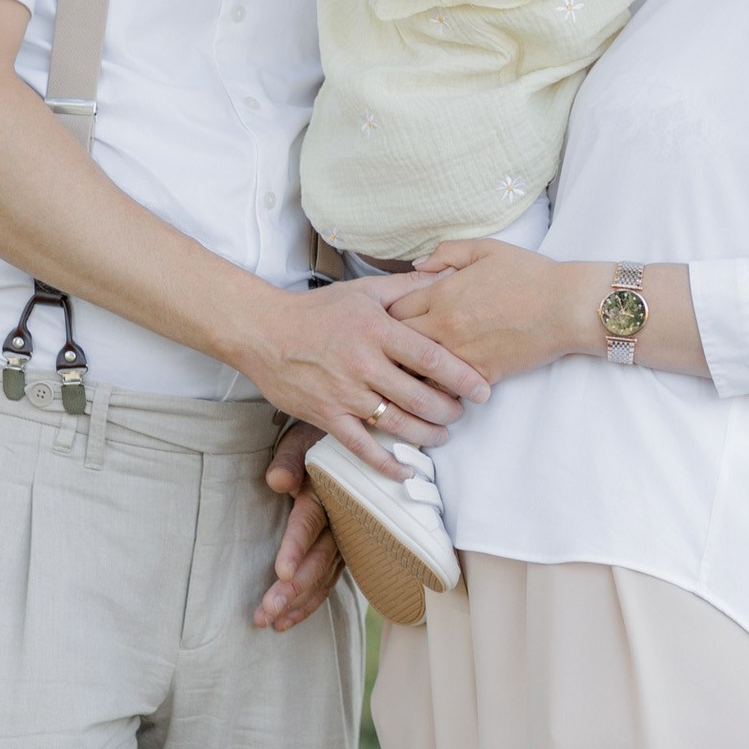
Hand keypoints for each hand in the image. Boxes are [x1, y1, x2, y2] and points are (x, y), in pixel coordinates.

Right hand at [235, 276, 490, 478]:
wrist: (265, 332)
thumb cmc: (318, 311)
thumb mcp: (364, 290)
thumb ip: (407, 288)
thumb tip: (447, 279)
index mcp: (376, 330)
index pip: (430, 358)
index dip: (462, 376)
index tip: (482, 388)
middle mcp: (362, 363)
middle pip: (419, 397)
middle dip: (449, 411)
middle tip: (462, 412)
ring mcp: (343, 393)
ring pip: (396, 424)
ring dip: (426, 435)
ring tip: (442, 435)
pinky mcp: (326, 417)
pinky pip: (361, 446)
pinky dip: (386, 463)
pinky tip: (406, 470)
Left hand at [255, 420, 343, 630]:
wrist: (358, 443)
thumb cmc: (321, 440)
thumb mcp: (303, 439)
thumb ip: (288, 459)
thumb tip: (277, 482)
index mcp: (329, 491)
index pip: (310, 522)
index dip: (296, 546)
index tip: (280, 571)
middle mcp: (342, 519)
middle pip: (318, 559)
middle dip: (293, 589)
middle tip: (265, 614)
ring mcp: (347, 538)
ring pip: (325, 576)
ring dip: (299, 602)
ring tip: (271, 624)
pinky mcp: (346, 549)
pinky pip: (330, 580)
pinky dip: (311, 601)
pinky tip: (289, 619)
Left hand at [391, 240, 602, 382]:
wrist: (566, 306)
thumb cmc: (530, 274)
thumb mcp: (487, 249)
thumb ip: (446, 253)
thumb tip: (416, 265)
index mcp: (443, 293)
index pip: (394, 311)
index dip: (387, 316)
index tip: (388, 321)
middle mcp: (445, 326)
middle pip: (396, 344)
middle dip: (389, 346)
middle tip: (388, 349)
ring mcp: (462, 353)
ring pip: (416, 371)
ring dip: (409, 370)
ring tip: (405, 371)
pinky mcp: (481, 374)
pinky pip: (446, 387)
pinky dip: (438, 387)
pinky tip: (437, 384)